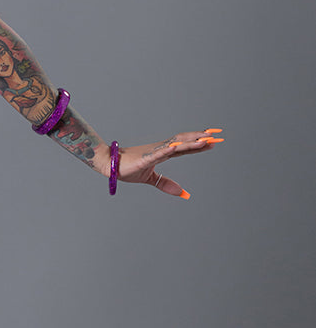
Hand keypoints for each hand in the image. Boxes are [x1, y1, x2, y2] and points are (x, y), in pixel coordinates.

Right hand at [98, 129, 223, 197]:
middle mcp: (161, 149)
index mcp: (163, 153)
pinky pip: (159, 153)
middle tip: (217, 134)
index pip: (185, 147)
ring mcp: (154, 152)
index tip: (213, 139)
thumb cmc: (128, 168)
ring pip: (176, 145)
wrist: (110, 165)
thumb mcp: (151, 178)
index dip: (199, 143)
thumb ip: (166, 184)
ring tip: (205, 139)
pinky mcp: (145, 158)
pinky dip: (169, 149)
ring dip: (190, 142)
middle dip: (201, 138)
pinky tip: (177, 147)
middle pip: (185, 142)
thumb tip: (183, 193)